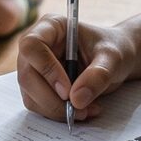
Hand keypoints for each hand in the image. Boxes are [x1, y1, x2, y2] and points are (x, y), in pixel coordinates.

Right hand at [17, 16, 136, 123]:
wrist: (113, 60)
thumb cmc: (113, 49)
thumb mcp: (112, 58)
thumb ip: (98, 75)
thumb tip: (77, 100)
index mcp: (50, 27)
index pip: (32, 45)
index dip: (46, 69)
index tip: (67, 91)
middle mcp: (36, 46)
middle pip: (27, 75)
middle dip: (52, 99)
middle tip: (79, 109)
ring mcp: (33, 67)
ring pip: (30, 95)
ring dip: (57, 110)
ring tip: (87, 110)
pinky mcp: (37, 86)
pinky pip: (38, 105)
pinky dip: (58, 114)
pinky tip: (81, 110)